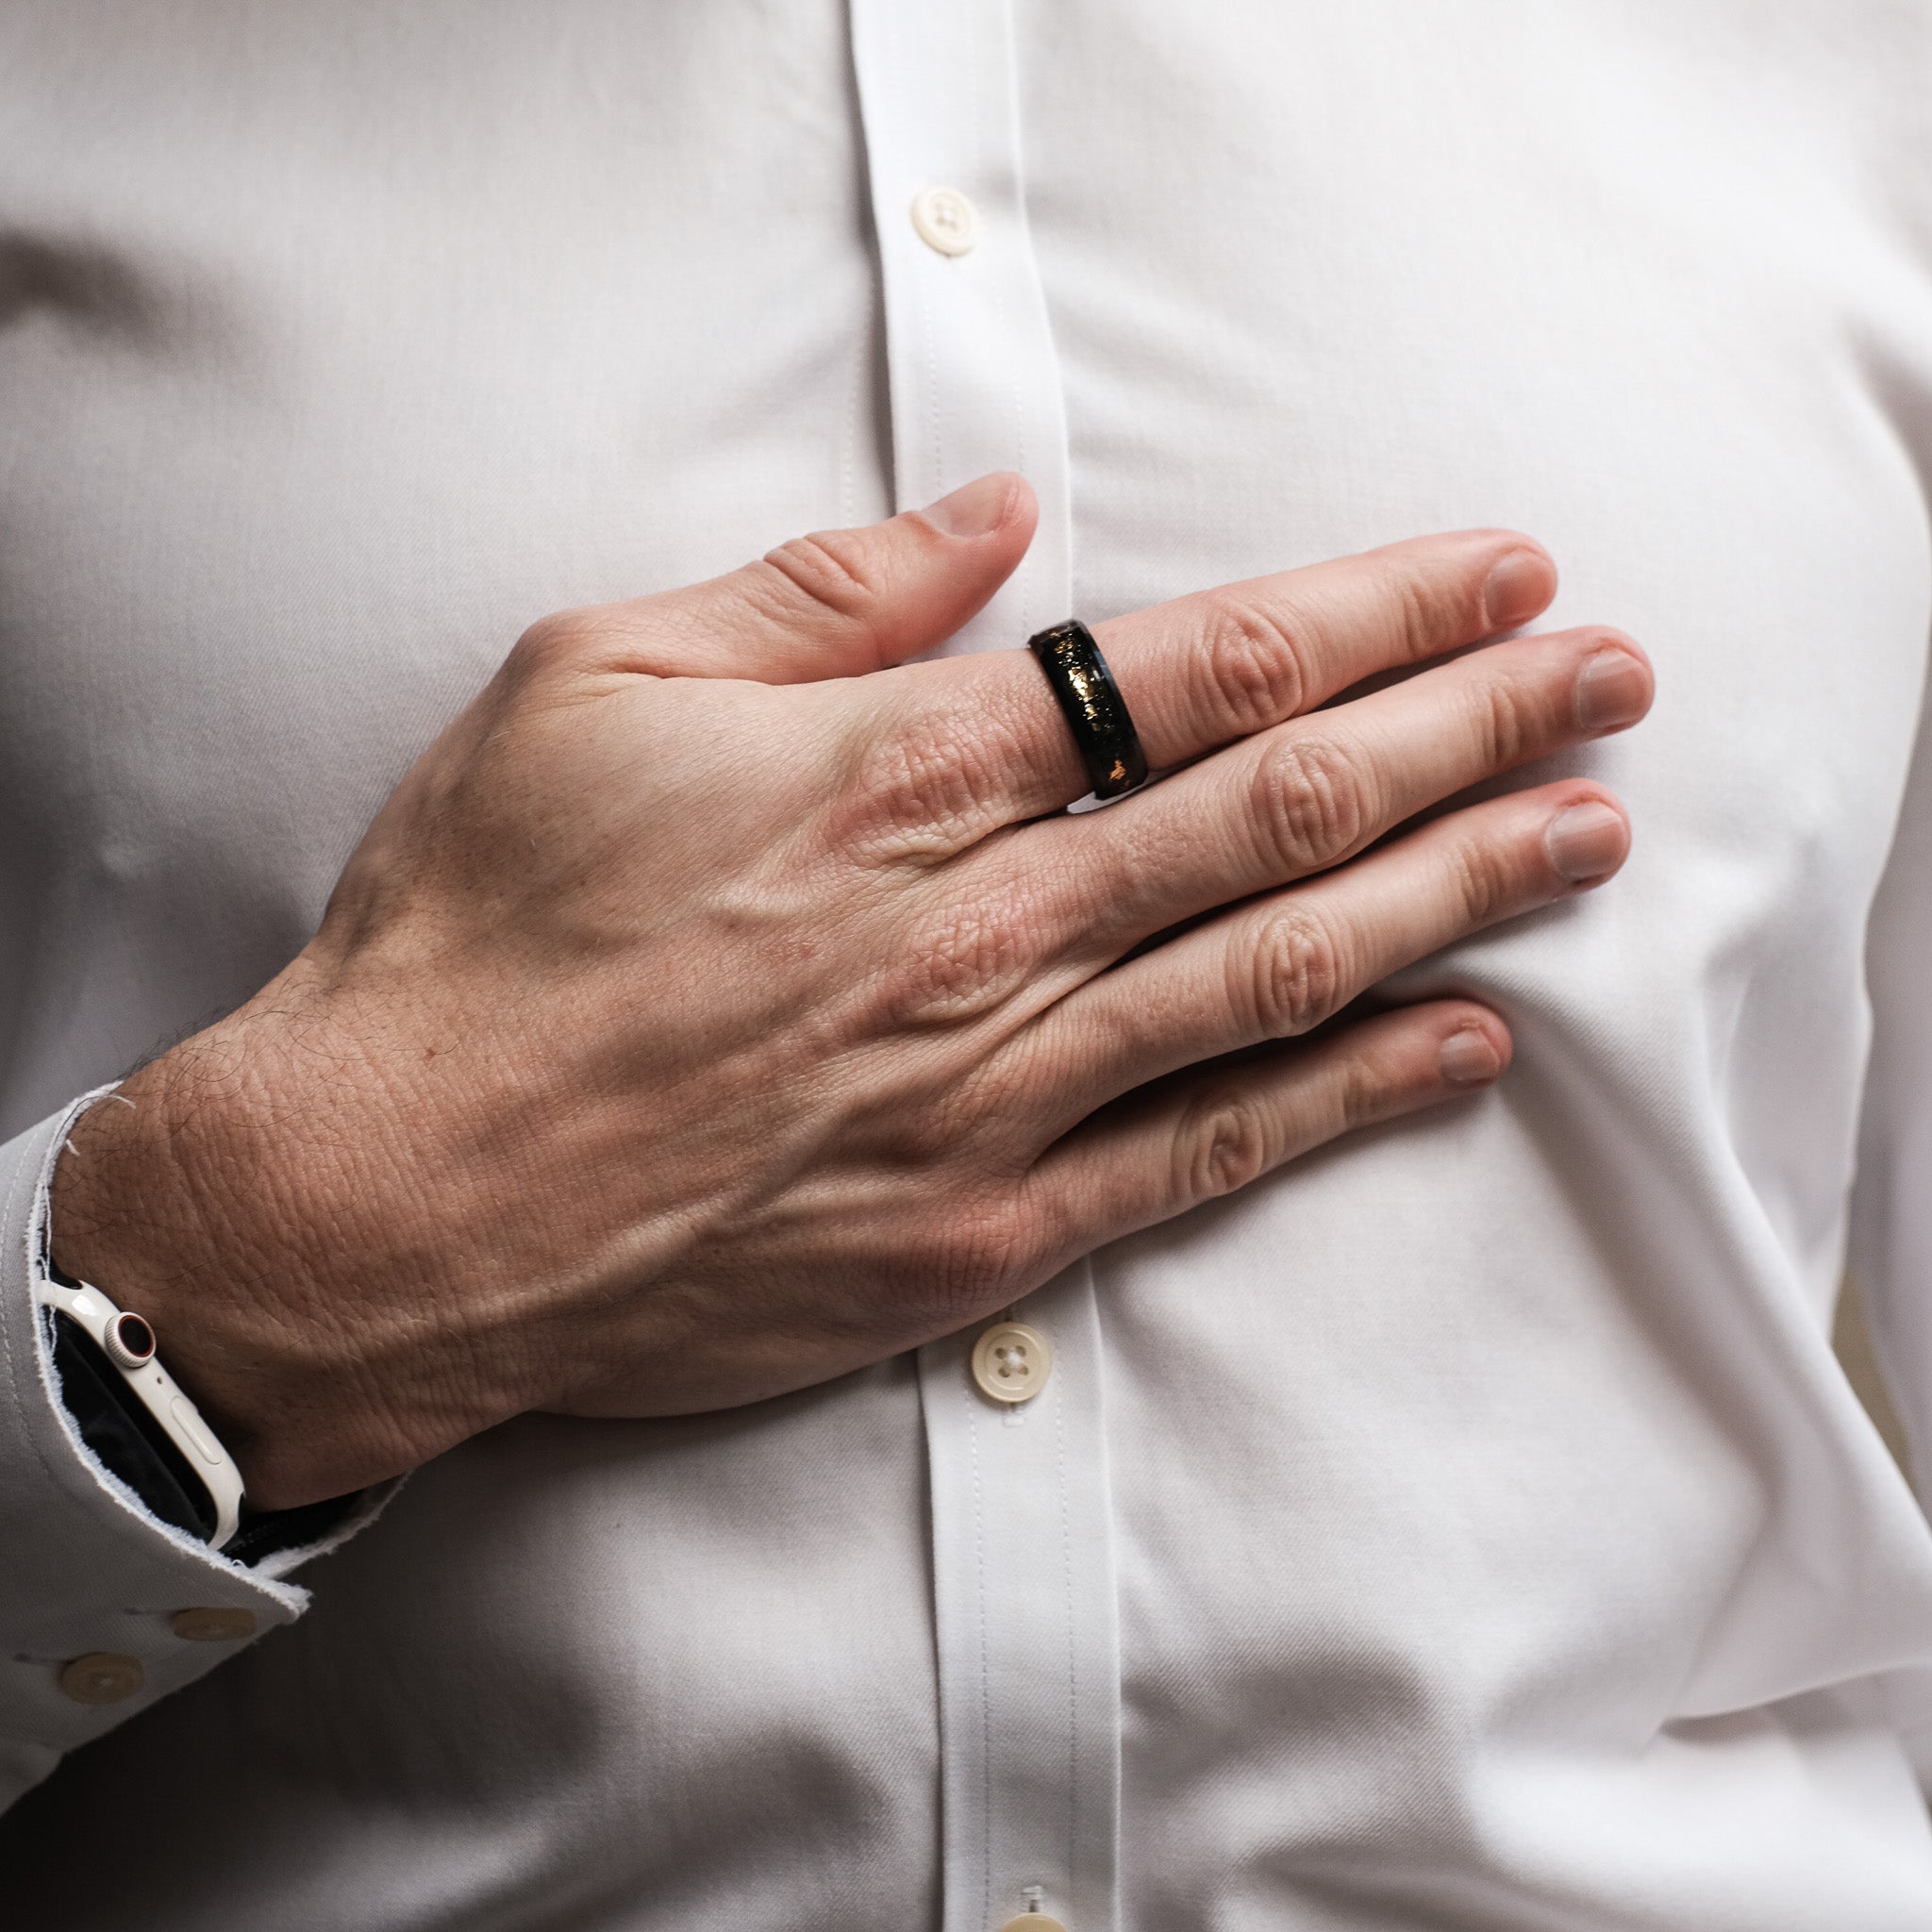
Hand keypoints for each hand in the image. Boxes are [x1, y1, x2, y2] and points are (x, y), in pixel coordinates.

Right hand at [51, 473, 1649, 1507]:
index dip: (1368, 614)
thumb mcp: (590, 679)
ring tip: (1584, 834)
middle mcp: (973, 929)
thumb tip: (994, 518)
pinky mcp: (975, 1234)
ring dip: (1454, 892)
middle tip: (1601, 679)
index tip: (1486, 578)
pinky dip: (1345, 1096)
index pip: (1193, 668)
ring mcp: (988, 1094)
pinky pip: (1204, 1157)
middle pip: (1280, 807)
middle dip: (1467, 730)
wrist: (392, 1194)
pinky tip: (1458, 1046)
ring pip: (1277, 970)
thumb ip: (814, 593)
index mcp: (886, 777)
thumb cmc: (477, 930)